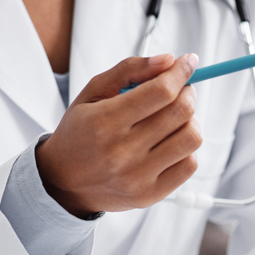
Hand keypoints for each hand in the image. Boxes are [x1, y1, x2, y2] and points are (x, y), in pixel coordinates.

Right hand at [36, 53, 202, 216]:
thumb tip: (169, 60)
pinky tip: (171, 141)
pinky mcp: (151, 194)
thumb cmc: (80, 132)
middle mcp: (122, 152)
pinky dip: (187, 147)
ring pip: (191, 138)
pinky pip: (190, 164)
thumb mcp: (93, 93)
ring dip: (191, 120)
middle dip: (187, 93)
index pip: (161, 91)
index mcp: (104, 122)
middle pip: (181, 112)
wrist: (63, 182)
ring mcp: (138, 176)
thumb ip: (129, 70)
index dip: (181, 72)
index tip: (188, 62)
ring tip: (175, 117)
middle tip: (181, 89)